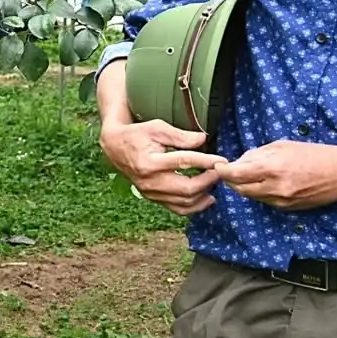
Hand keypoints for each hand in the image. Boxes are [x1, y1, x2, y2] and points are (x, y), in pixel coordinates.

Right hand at [100, 118, 227, 215]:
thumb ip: (180, 136)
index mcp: (150, 162)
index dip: (206, 162)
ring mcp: (150, 193)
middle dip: (208, 181)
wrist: (114, 147)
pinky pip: (177, 209)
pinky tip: (206, 198)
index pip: (184, 162)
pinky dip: (195, 206)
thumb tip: (203, 140)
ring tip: (215, 183)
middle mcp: (150, 181)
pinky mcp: (153, 198)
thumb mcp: (156, 128)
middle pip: (187, 188)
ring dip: (204, 195)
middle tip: (220, 172)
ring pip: (184, 202)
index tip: (222, 160)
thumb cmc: (137, 135)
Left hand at [213, 140, 336, 210]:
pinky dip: (259, 192)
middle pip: (238, 188)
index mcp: (273, 168)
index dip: (222, 170)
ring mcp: (281, 201)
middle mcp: (274, 188)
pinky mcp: (287, 209)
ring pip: (250, 196)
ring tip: (251, 173)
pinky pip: (264, 201)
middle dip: (231, 179)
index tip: (218, 165)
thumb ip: (257, 154)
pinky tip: (266, 182)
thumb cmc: (315, 154)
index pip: (235, 174)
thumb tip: (239, 161)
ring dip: (245, 186)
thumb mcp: (283, 146)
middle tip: (230, 169)